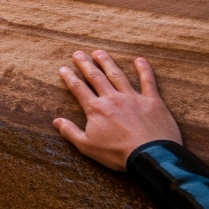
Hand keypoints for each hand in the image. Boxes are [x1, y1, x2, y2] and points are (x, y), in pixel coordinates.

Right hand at [53, 51, 181, 170]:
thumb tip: (56, 121)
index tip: (63, 68)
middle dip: (85, 64)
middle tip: (78, 53)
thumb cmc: (117, 153)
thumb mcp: (87, 147)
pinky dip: (144, 70)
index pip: (79, 89)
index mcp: (96, 109)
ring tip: (99, 52)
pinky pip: (148, 81)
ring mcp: (132, 97)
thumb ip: (71, 132)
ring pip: (117, 75)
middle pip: (95, 77)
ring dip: (107, 62)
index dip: (69, 77)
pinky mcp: (152, 101)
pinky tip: (139, 60)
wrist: (149, 156)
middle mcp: (112, 98)